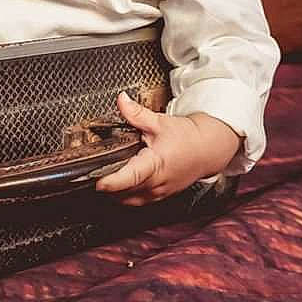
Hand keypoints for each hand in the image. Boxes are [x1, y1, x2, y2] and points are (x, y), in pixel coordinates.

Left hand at [95, 92, 240, 205]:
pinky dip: (125, 195)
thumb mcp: (160, 122)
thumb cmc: (187, 137)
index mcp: (156, 164)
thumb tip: (121, 100)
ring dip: (115, 193)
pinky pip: (137, 201)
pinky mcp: (160, 196)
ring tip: (106, 177)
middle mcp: (156, 183)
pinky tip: (121, 182)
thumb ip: (136, 113)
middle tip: (94, 172)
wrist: (208, 149)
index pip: (131, 177)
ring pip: (129, 201)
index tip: (98, 182)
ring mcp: (158, 193)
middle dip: (107, 185)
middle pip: (124, 192)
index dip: (113, 182)